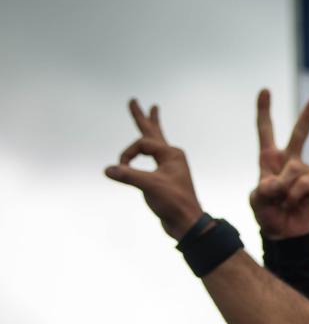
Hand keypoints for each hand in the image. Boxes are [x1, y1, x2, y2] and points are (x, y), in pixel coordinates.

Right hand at [105, 100, 204, 238]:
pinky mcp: (164, 176)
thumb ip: (128, 176)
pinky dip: (147, 148)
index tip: (122, 169)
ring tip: (152, 110)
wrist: (186, 223)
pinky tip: (148, 147)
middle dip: (142, 117)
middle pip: (152, 132)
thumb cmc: (174, 203)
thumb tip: (107, 170)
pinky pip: (153, 156)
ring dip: (151, 126)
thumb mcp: (150, 187)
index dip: (127, 156)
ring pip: (155, 141)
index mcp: (172, 154)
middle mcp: (172, 156)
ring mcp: (168, 166)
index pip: (141, 145)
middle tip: (134, 100)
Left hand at [250, 90, 308, 239]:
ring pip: (294, 169)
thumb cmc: (267, 213)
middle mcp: (289, 160)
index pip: (265, 131)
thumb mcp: (256, 200)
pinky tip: (293, 203)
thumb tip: (281, 182)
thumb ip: (265, 188)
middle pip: (300, 133)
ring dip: (285, 188)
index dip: (264, 111)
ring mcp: (304, 171)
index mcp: (269, 159)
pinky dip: (296, 195)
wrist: (284, 233)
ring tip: (282, 201)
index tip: (265, 91)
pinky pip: (305, 183)